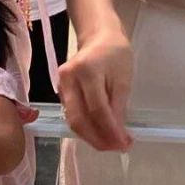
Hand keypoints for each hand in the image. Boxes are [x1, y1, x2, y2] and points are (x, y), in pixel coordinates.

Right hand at [58, 27, 132, 151]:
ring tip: (111, 143)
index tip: (124, 144)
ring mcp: (61, 85)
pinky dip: (86, 127)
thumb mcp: (123, 79)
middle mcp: (68, 79)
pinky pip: (72, 114)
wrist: (98, 36)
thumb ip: (118, 107)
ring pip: (73, 120)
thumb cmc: (115, 54)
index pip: (97, 109)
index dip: (110, 131)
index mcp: (86, 71)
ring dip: (91, 136)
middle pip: (79, 119)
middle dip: (97, 139)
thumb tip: (118, 136)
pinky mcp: (60, 91)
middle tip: (116, 148)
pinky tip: (100, 132)